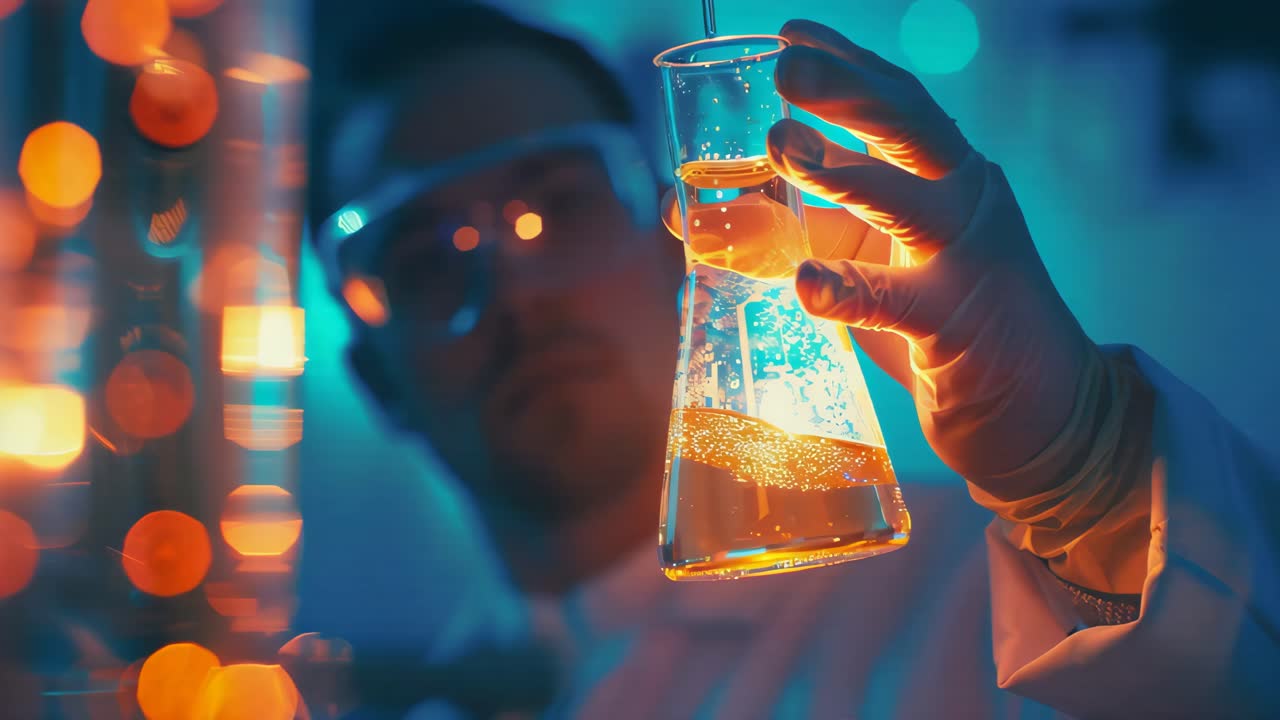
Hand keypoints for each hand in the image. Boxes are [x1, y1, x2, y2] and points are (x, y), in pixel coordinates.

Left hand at [765, 19, 1100, 499]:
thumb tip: (685, 211)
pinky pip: (897, 303)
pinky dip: (848, 290)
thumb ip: (784, 236)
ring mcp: (969, 263)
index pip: (899, 104)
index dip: (847, 63)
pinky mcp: (956, 327)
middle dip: (848, 92)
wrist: (1042, 412)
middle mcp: (965, 203)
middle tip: (785, 69)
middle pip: (911, 130)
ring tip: (782, 145)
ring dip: (845, 172)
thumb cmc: (940, 323)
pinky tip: (806, 284)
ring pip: (911, 203)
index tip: (791, 33)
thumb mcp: (859, 265)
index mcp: (946, 177)